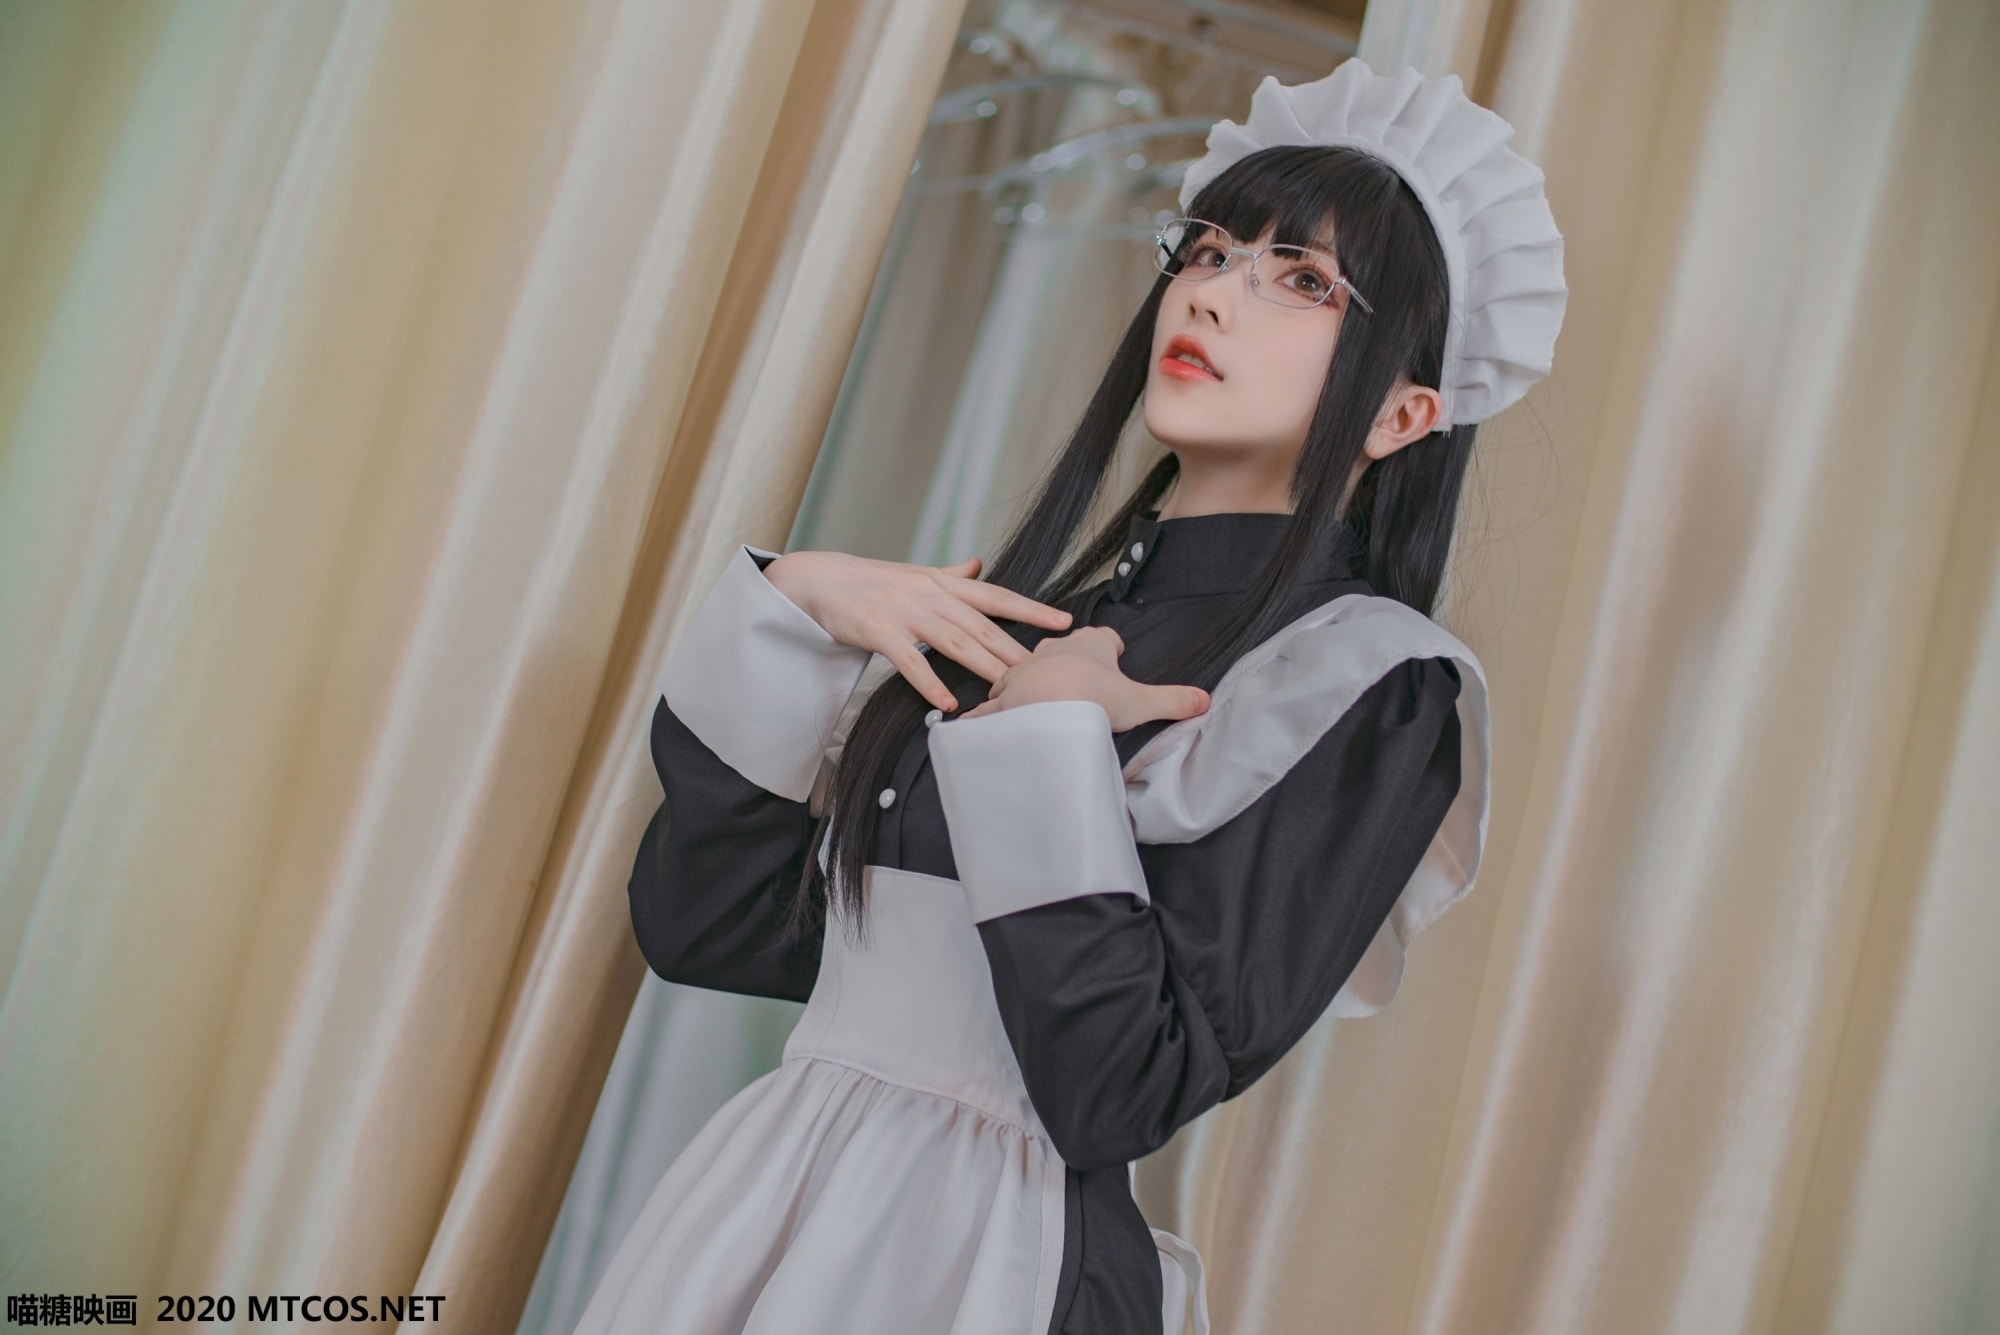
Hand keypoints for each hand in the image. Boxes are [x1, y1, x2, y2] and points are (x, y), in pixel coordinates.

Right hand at [763, 550, 1073, 711]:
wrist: (820, 580)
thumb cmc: (871, 582)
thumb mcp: (916, 575)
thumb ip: (951, 575)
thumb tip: (980, 564)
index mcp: (943, 583)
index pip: (997, 596)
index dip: (1032, 609)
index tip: (1064, 623)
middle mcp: (930, 594)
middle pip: (982, 624)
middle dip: (1017, 648)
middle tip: (1048, 670)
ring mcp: (904, 611)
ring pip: (953, 641)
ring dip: (984, 667)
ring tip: (1010, 689)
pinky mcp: (878, 630)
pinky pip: (908, 660)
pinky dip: (929, 682)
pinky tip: (947, 703)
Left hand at [957, 626, 1209, 732]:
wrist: (1044, 711)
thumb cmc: (1093, 699)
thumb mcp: (1141, 702)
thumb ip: (1173, 700)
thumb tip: (1205, 700)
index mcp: (1090, 646)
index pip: (1104, 637)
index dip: (1111, 645)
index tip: (1116, 653)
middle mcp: (1053, 650)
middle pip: (1064, 649)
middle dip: (1069, 662)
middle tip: (1079, 682)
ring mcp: (1025, 670)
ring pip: (1026, 669)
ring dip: (1030, 682)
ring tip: (1035, 700)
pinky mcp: (1003, 695)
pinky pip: (995, 701)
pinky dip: (992, 711)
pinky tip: (986, 722)